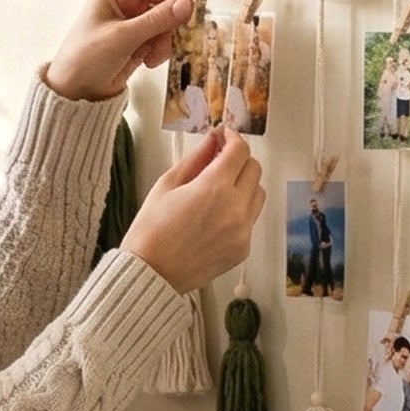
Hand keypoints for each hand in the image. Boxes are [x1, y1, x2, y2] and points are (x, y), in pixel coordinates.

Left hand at [45, 0, 191, 102]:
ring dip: (167, 38)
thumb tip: (187, 4)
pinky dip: (162, 49)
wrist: (76, 90)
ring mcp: (137, 19)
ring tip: (152, 56)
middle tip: (180, 34)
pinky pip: (165, 37)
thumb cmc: (86, 58)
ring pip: (170, 20)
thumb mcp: (122, 37)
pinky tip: (148, 61)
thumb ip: (156, 20)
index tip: (191, 5)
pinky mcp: (142, 38)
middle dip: (174, 18)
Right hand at [122, 127, 264, 293]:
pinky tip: (216, 216)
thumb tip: (211, 141)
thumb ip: (195, 159)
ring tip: (219, 190)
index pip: (239, 151)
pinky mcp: (243, 249)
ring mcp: (243, 231)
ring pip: (258, 194)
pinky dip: (240, 211)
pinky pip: (251, 220)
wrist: (151, 274)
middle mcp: (235, 208)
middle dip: (239, 160)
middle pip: (254, 169)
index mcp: (214, 188)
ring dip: (244, 185)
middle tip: (220, 161)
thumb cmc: (151, 232)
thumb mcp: (167, 185)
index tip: (225, 136)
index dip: (233, 138)